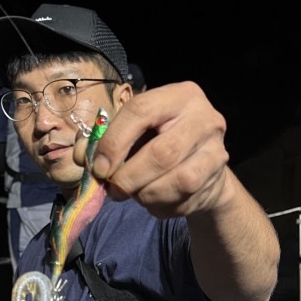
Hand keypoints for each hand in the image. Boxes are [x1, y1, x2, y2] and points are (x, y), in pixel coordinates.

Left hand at [75, 82, 229, 218]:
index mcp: (179, 96)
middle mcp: (204, 118)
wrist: (201, 165)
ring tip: (134, 194)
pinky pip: (185, 199)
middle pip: (163, 153)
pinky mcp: (218, 179)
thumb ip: (104, 141)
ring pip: (178, 181)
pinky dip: (160, 205)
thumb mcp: (133, 132)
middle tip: (113, 189)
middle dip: (130, 177)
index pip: (141, 110)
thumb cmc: (159, 141)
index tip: (99, 168)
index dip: (114, 141)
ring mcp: (217, 150)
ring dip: (146, 194)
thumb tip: (82, 157)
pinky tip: (154, 199)